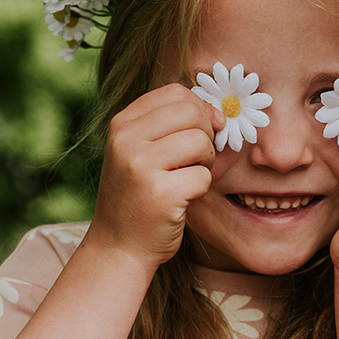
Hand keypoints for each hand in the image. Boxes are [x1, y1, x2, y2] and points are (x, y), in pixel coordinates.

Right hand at [89, 83, 224, 267]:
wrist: (119, 246)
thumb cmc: (139, 198)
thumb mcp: (141, 152)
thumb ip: (170, 127)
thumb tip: (219, 113)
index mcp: (122, 124)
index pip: (175, 92)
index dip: (200, 109)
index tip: (204, 131)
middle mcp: (127, 140)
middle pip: (191, 112)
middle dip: (206, 134)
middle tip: (196, 159)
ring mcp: (141, 166)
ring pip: (201, 142)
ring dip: (205, 163)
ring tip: (186, 179)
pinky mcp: (161, 194)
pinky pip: (204, 177)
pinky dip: (201, 190)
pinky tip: (182, 199)